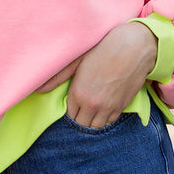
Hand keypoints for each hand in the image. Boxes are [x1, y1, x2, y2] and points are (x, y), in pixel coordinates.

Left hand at [36, 22, 156, 127]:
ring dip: (92, 120)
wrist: (135, 47)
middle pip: (82, 124)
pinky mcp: (123, 106)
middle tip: (80, 106)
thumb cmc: (103, 48)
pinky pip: (110, 121)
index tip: (73, 101)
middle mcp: (93, 105)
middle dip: (79, 117)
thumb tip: (38, 89)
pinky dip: (105, 118)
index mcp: (79, 94)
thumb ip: (58, 76)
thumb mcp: (78, 59)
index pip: (69, 115)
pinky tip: (103, 107)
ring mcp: (109, 107)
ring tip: (91, 108)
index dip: (69, 109)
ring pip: (96, 126)